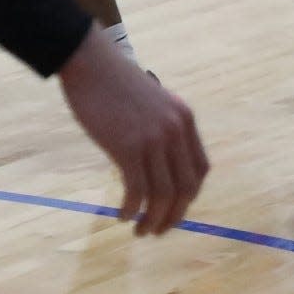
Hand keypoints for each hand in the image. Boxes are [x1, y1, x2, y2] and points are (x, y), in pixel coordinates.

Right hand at [59, 25, 208, 235]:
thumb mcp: (153, 103)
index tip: (173, 208)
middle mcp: (175, 129)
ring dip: (152, 220)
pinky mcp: (128, 146)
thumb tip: (159, 167)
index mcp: (184, 118)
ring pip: (163, 195)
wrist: (92, 62)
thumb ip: (161, 129)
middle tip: (156, 230)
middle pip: (186, 188)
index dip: (189, 196)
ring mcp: (153, 138)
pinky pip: (137, 191)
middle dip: (174, 216)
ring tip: (139, 230)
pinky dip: (131, 210)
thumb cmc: (116, 83)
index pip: (200, 169)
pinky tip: (121, 215)